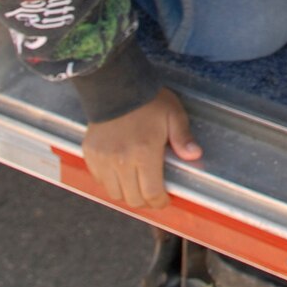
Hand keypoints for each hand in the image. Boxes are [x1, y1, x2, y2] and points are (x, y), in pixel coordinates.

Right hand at [82, 87, 201, 210]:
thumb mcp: (173, 115)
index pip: (151, 193)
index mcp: (144, 152)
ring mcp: (103, 159)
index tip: (164, 199)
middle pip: (133, 198)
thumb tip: (195, 156)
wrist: (116, 85)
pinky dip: (111, 182)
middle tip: (153, 193)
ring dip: (127, 193)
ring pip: (115, 193)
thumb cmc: (148, 100)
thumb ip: (183, 137)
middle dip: (145, 201)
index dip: (159, 201)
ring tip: (137, 183)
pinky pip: (100, 180)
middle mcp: (121, 160)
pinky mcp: (90, 154)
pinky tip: (120, 172)